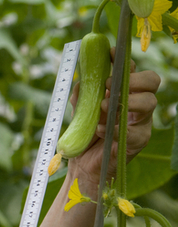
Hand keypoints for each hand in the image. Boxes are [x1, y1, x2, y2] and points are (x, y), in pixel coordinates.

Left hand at [68, 48, 159, 189]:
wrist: (82, 166)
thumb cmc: (84, 137)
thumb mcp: (79, 112)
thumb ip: (82, 96)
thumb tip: (81, 80)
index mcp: (123, 93)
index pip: (131, 70)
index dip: (123, 59)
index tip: (109, 53)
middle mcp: (136, 105)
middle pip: (152, 81)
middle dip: (133, 79)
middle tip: (109, 87)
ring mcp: (140, 123)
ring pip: (150, 102)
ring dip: (126, 101)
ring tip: (104, 107)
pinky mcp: (138, 142)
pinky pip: (136, 131)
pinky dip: (117, 129)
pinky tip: (101, 131)